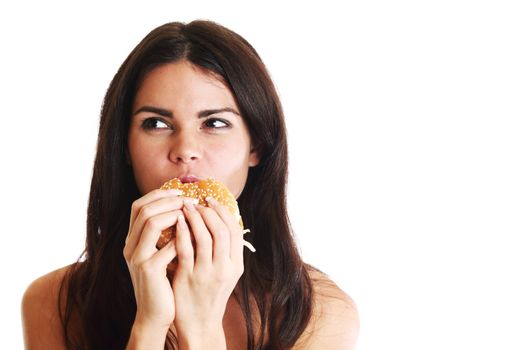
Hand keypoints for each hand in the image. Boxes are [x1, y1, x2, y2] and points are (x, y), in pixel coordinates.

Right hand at [123, 188, 184, 332]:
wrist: (154, 315)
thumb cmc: (162, 283)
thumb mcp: (159, 256)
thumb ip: (165, 236)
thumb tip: (184, 210)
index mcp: (132, 241)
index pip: (137, 206)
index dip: (158, 195)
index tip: (179, 192)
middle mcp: (130, 247)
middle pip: (143, 210)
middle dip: (168, 200)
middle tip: (189, 200)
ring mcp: (137, 258)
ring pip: (152, 223)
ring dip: (174, 214)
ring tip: (191, 215)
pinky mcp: (149, 271)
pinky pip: (167, 247)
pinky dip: (182, 239)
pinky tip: (195, 238)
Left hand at [171, 197, 244, 345]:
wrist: (199, 323)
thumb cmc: (210, 293)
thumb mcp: (226, 273)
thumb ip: (225, 250)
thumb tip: (220, 219)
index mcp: (236, 265)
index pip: (235, 230)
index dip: (223, 212)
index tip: (212, 201)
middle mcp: (224, 268)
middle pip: (221, 231)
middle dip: (209, 212)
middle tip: (197, 202)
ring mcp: (206, 274)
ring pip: (204, 237)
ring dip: (194, 218)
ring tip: (186, 208)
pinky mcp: (188, 278)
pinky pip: (185, 249)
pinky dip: (182, 232)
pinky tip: (177, 223)